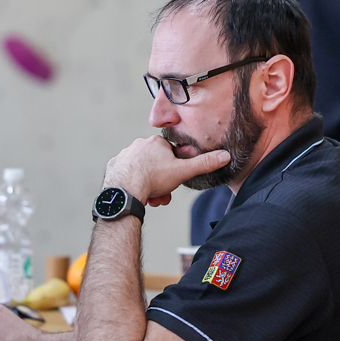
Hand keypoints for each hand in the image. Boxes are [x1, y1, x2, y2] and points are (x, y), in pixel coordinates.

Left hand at [103, 135, 230, 207]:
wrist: (125, 190)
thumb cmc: (153, 179)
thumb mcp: (183, 172)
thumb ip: (204, 164)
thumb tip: (224, 156)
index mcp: (156, 142)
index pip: (171, 154)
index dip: (175, 170)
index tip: (173, 181)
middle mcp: (139, 145)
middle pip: (157, 164)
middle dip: (162, 181)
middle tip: (162, 195)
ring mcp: (126, 154)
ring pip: (143, 170)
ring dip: (149, 185)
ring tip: (150, 198)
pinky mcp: (115, 165)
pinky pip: (127, 174)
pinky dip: (133, 183)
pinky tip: (136, 193)